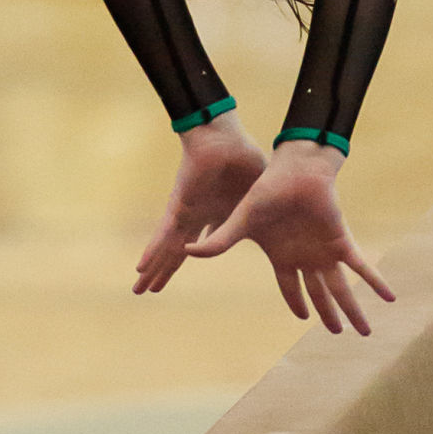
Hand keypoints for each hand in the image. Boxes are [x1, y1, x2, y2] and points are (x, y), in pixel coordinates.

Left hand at [134, 113, 266, 295]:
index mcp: (217, 213)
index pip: (203, 243)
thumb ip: (264, 215)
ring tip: (139, 288)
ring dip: (155, 269)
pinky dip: (153, 251)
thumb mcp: (257, 198)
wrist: (227, 142)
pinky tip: (142, 267)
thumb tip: (292, 232)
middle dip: (166, 272)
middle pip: (179, 252)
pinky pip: (164, 235)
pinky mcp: (179, 208)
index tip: (186, 272)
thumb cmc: (244, 161)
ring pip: (167, 249)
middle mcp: (197, 217)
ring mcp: (186, 214)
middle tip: (150, 291)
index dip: (196, 257)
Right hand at [186, 142, 395, 335]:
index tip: (302, 318)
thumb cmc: (268, 190)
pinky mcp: (342, 241)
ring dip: (353, 310)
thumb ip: (220, 240)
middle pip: (320, 294)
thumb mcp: (242, 220)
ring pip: (341, 289)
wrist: (296, 169)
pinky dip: (375, 283)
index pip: (289, 286)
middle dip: (329, 315)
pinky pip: (362, 267)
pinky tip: (389, 297)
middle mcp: (306, 256)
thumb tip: (187, 252)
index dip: (296, 302)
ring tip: (364, 331)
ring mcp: (325, 250)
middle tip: (338, 333)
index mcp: (283, 255)